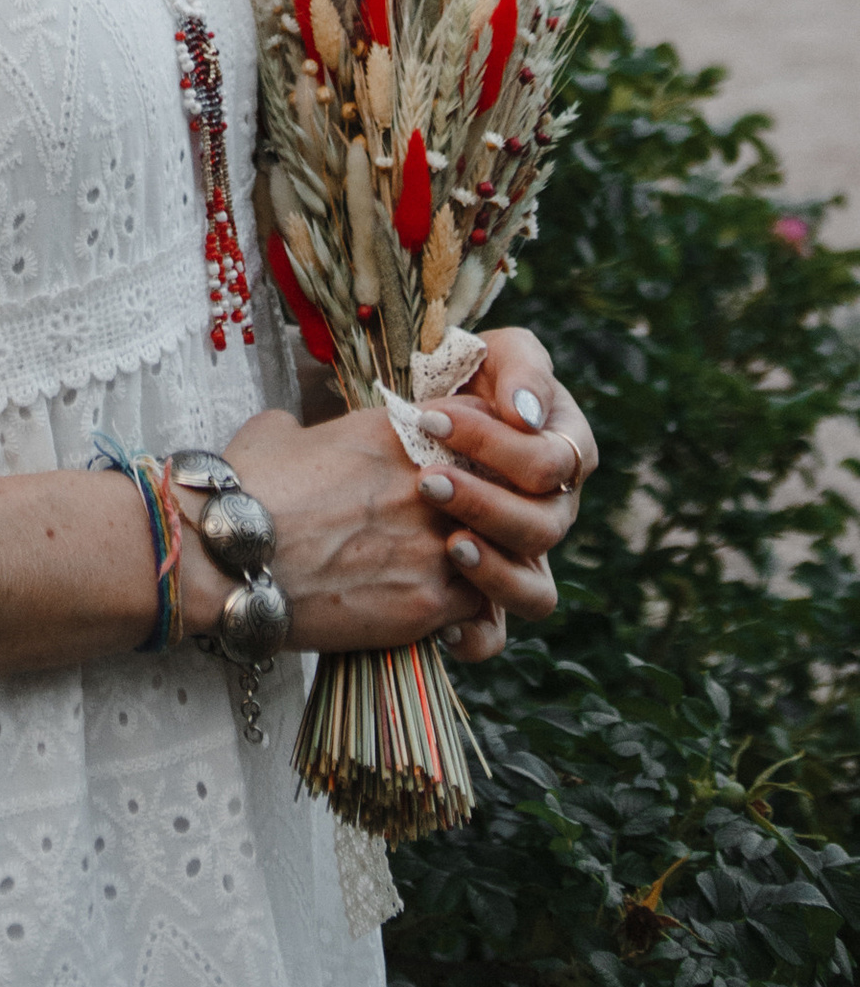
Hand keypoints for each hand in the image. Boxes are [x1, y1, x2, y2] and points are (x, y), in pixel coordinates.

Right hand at [216, 368, 582, 665]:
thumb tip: (305, 438)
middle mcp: (431, 482)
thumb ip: (315, 428)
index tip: (463, 462)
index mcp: (398, 431)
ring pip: (506, 551)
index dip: (477, 442)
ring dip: (488, 562)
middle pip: (505, 486)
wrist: (231, 557)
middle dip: (493, 505)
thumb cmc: (245, 489)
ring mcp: (436, 544)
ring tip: (462, 574)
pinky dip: (470, 615)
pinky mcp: (430, 601)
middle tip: (472, 521)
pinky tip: (442, 617)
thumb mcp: (280, 432)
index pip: (479, 422)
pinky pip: (483, 609)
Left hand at [400, 325, 595, 652]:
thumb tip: (527, 415)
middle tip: (427, 480)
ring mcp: (527, 557)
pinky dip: (474, 635)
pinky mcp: (492, 592)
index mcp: (567, 451)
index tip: (430, 416)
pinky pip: (497, 634)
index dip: (493, 443)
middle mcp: (555, 511)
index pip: (548, 462)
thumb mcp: (494, 351)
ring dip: (492, 571)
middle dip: (483, 503)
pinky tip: (441, 621)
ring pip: (536, 593)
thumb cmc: (466, 374)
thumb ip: (521, 368)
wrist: (419, 419)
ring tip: (447, 543)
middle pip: (542, 528)